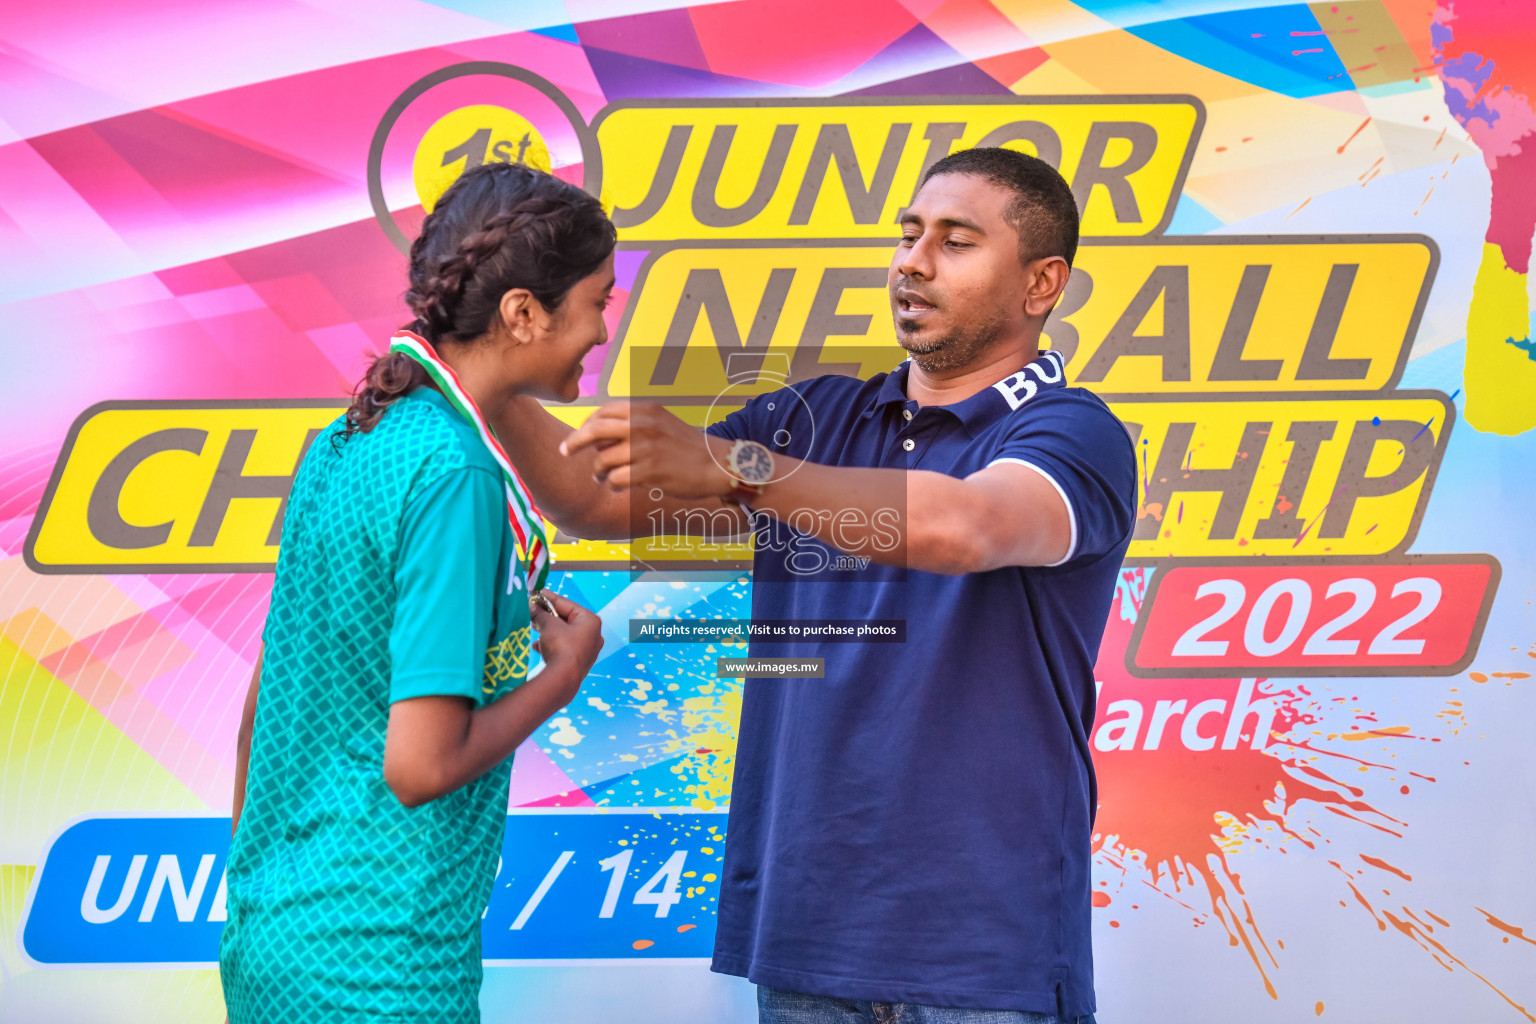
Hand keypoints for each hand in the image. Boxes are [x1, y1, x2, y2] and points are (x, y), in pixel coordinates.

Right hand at [527, 592, 602, 705]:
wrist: (563, 679)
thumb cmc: (561, 647)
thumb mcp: (548, 625)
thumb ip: (540, 614)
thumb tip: (532, 607)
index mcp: (591, 620)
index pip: (566, 603)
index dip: (548, 598)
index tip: (536, 593)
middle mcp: (593, 634)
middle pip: (566, 619)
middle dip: (548, 615)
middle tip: (532, 610)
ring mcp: (588, 650)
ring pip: (564, 634)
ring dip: (548, 630)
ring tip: (534, 626)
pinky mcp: (579, 662)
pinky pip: (564, 648)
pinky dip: (551, 644)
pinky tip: (537, 646)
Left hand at [560, 401, 735, 499]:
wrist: (715, 463)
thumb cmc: (684, 446)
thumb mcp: (660, 422)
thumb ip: (632, 423)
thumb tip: (596, 433)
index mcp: (645, 410)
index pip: (603, 412)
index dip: (587, 424)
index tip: (580, 435)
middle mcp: (643, 425)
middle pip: (595, 431)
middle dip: (575, 442)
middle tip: (565, 451)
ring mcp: (646, 449)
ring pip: (603, 460)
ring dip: (597, 471)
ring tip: (602, 477)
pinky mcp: (650, 472)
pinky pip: (616, 480)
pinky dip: (613, 485)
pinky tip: (618, 487)